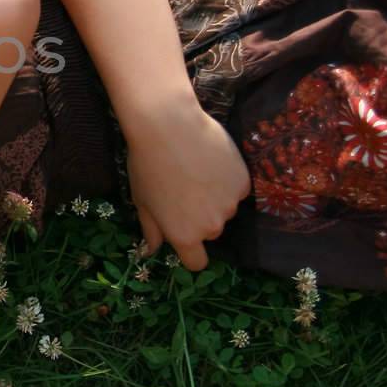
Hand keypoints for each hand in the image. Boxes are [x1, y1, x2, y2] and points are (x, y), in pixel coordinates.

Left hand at [123, 100, 250, 270]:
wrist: (168, 125)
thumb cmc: (147, 163)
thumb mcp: (142, 200)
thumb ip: (151, 229)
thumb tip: (151, 251)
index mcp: (184, 235)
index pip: (196, 262)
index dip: (191, 251)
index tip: (186, 235)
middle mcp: (211, 226)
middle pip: (210, 231)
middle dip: (200, 217)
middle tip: (185, 189)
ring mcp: (230, 205)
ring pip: (225, 208)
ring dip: (215, 197)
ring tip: (197, 170)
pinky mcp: (243, 183)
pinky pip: (237, 188)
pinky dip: (228, 179)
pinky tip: (212, 160)